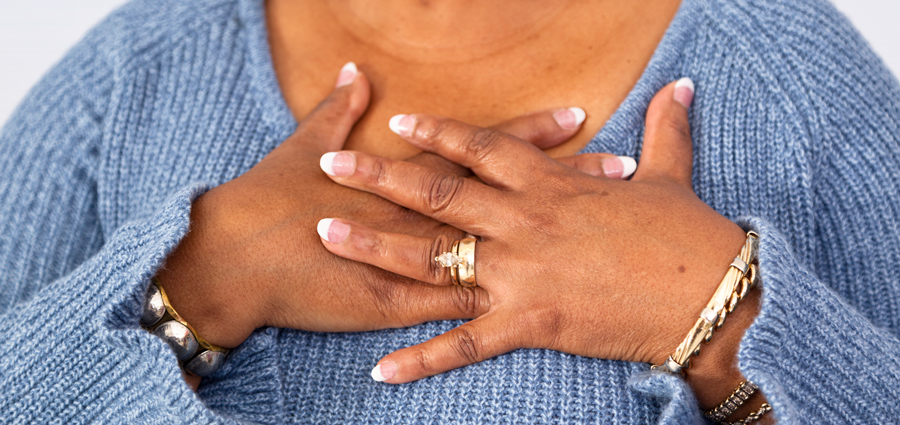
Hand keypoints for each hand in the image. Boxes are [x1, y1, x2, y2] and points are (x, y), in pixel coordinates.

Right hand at [156, 63, 617, 351]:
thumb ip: (338, 112)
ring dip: (552, 250)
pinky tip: (550, 311)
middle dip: (567, 185)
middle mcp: (424, 217)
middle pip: (510, 198)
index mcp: (408, 175)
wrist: (234, 260)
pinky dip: (498, 311)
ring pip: (500, 254)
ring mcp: (417, 264)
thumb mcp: (306, 147)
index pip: (483, 149)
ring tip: (606, 243)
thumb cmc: (267, 200)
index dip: (532, 134)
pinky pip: (458, 313)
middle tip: (621, 168)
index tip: (576, 116)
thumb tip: (352, 72)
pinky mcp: (398, 306)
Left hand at [316, 79, 762, 411]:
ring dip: (377, 248)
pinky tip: (380, 368)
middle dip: (381, 178)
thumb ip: (665, 130)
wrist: (712, 297)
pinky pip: (464, 343)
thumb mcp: (671, 176)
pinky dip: (421, 357)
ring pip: (435, 259)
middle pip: (439, 195)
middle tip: (331, 168)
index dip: (439, 133)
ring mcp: (522, 274)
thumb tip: (681, 86)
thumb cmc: (689, 234)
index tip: (398, 123)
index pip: (483, 148)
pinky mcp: (530, 323)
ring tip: (328, 237)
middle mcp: (525, 222)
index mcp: (552, 184)